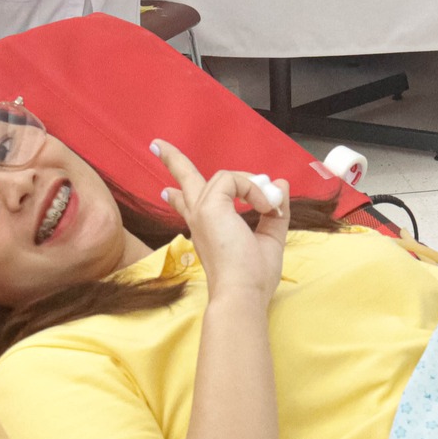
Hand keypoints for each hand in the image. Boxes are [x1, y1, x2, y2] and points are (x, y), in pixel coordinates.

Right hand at [152, 140, 287, 304]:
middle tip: (158, 145)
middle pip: (184, 180)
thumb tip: (279, 185)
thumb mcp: (269, 240)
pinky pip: (234, 179)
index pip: (187, 206)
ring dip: (253, 186)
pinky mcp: (209, 206)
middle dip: (173, 160)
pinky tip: (263, 207)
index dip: (179, 196)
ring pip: (225, 176)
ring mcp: (201, 210)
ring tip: (268, 206)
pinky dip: (254, 190)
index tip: (167, 192)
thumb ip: (274, 212)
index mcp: (206, 229)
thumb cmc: (252, 278)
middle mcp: (198, 218)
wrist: (242, 293)